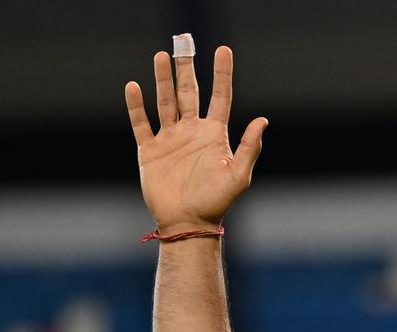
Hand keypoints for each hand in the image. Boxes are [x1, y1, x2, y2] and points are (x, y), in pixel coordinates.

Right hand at [125, 44, 266, 234]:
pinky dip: (136, 106)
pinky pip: (141, 123)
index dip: (222, 74)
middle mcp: (192, 132)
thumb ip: (249, 147)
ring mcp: (170, 140)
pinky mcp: (150, 151)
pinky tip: (134, 87)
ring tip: (161, 56)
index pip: (220, 97)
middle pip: (189, 93)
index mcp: (214, 135)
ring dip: (161, 80)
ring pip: (165, 102)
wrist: (188, 222)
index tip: (223, 50)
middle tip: (183, 43)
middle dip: (186, 69)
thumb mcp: (238, 175)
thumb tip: (262, 120)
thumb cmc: (217, 202)